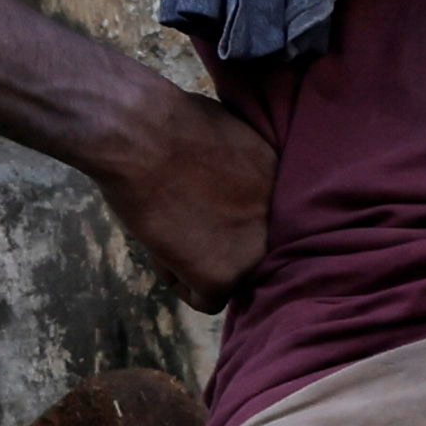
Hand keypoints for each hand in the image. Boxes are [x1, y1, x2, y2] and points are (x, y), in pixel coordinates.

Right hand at [94, 88, 273, 305]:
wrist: (141, 134)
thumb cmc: (169, 125)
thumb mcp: (228, 142)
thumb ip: (239, 176)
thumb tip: (226, 197)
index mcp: (284, 184)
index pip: (262, 221)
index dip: (227, 219)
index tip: (204, 209)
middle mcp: (280, 221)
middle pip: (248, 252)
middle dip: (216, 244)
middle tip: (182, 220)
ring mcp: (255, 252)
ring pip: (227, 279)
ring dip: (195, 262)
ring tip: (168, 225)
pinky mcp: (224, 277)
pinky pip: (205, 301)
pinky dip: (178, 280)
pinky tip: (162, 245)